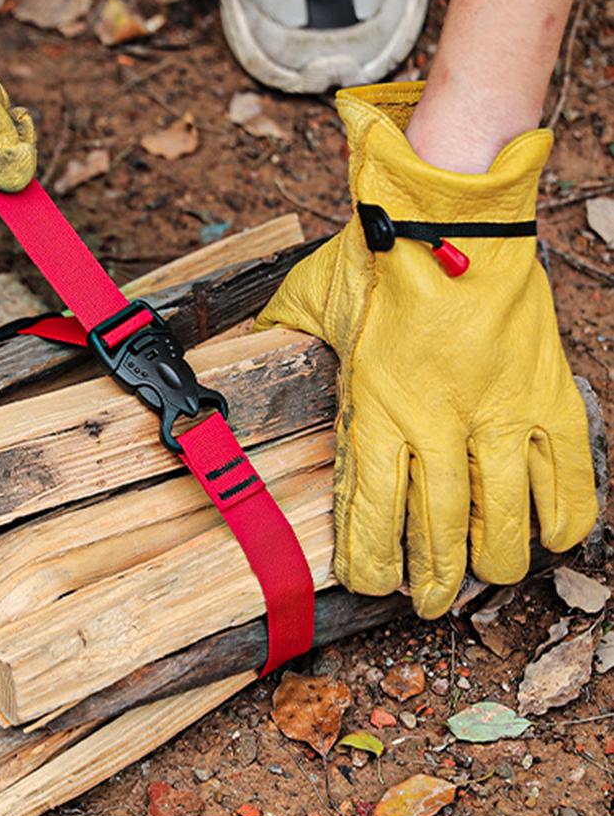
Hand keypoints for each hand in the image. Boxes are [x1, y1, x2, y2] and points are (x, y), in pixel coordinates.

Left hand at [257, 82, 596, 617]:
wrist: (452, 214)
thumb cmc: (378, 259)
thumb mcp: (310, 300)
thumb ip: (280, 333)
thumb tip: (246, 344)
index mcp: (376, 409)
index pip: (373, 514)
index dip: (373, 563)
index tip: (372, 583)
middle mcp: (438, 424)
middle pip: (441, 534)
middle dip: (434, 582)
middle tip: (428, 601)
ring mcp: (498, 414)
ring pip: (506, 521)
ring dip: (494, 562)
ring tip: (484, 576)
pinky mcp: (546, 395)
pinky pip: (569, 477)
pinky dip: (565, 516)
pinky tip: (551, 536)